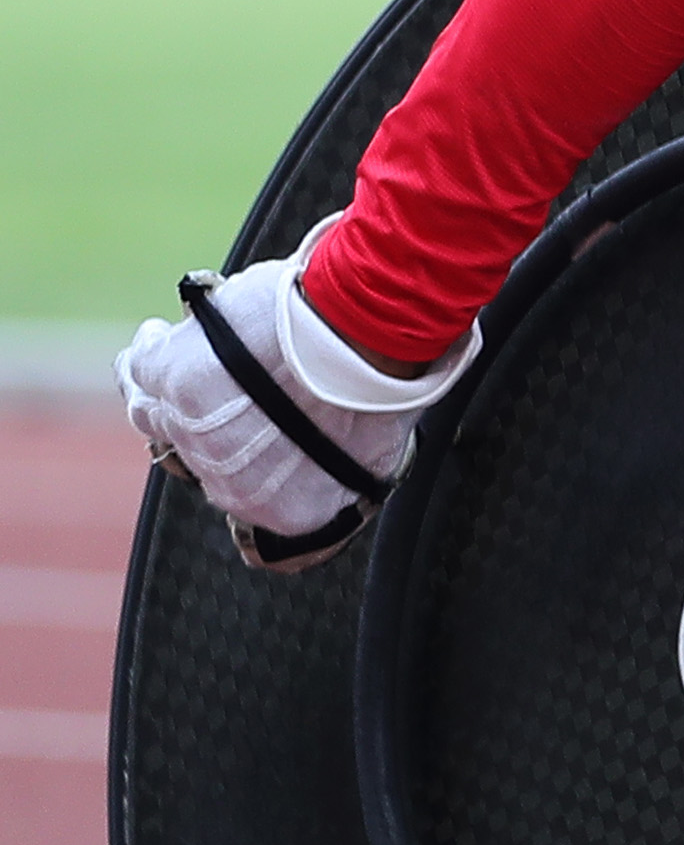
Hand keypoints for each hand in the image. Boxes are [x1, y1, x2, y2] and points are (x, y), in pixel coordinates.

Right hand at [117, 244, 474, 568]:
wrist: (360, 333)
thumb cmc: (382, 383)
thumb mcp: (378, 449)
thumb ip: (339, 465)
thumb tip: (333, 457)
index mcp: (289, 511)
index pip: (255, 501)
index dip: (261, 465)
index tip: (266, 440)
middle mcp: (229, 485)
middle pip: (206, 460)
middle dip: (223, 427)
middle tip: (242, 393)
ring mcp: (191, 433)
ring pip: (161, 420)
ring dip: (177, 397)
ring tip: (196, 367)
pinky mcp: (168, 379)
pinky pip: (139, 373)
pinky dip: (149, 352)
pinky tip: (162, 336)